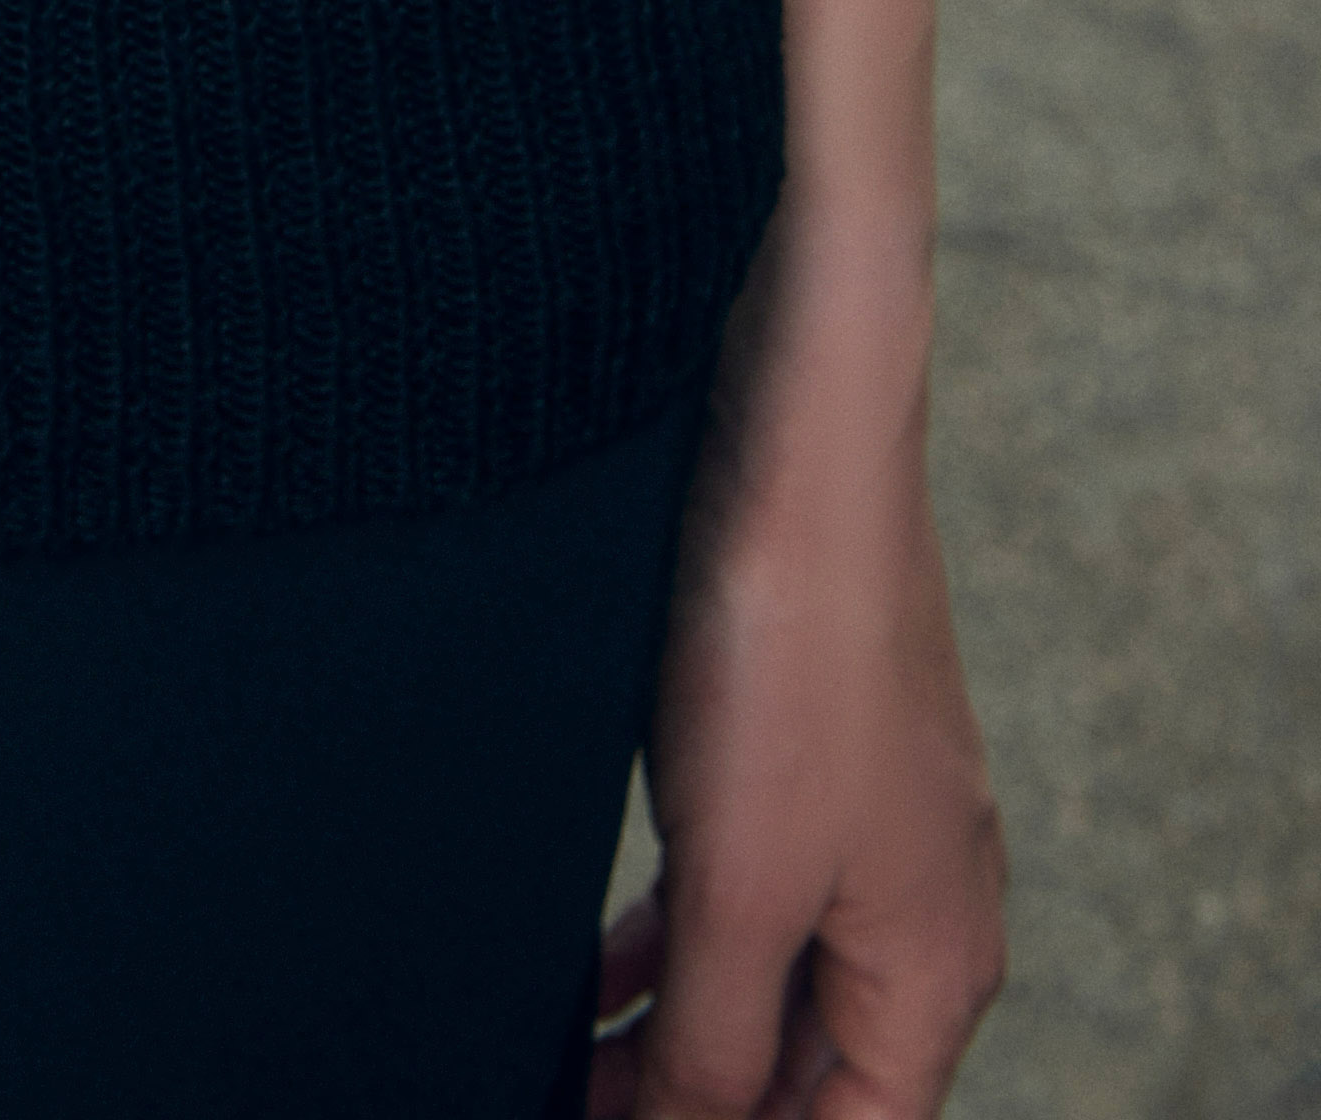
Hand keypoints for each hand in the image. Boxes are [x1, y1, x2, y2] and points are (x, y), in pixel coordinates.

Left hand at [587, 388, 1005, 1116]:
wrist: (798, 440)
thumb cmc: (790, 657)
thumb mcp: (740, 888)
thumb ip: (715, 1043)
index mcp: (933, 971)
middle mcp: (918, 913)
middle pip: (809, 1076)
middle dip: (691, 1105)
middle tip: (570, 1103)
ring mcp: (863, 832)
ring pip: (765, 988)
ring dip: (672, 1038)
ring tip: (560, 1063)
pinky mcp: (805, 759)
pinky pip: (743, 899)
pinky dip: (671, 949)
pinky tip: (590, 968)